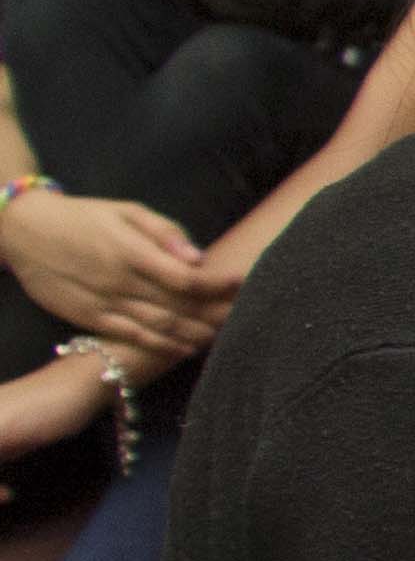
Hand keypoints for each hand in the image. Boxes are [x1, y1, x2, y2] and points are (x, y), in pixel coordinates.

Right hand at [1, 191, 227, 353]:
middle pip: (180, 306)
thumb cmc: (83, 217)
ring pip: (160, 326)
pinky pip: (132, 337)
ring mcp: (105, 303)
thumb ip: (164, 231)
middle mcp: (121, 282)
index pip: (187, 278)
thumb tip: (198, 256)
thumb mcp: (125, 210)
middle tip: (244, 317)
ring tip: (222, 336)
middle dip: (215, 314)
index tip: (242, 284)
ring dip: (195, 334)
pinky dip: (162, 346)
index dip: (218, 286)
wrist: (25, 230)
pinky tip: (185, 349)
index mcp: (132, 252)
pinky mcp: (89, 318)